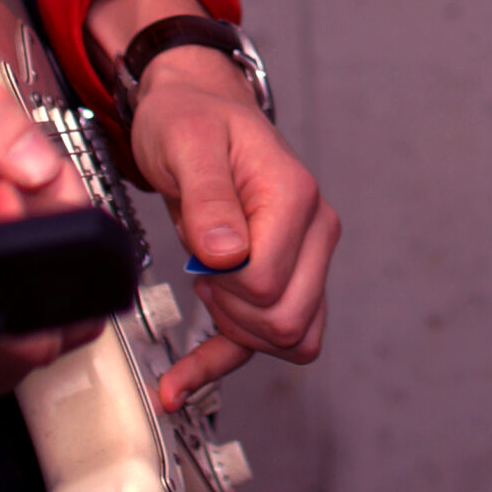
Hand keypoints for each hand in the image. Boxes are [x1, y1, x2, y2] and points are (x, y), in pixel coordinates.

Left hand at [119, 39, 339, 412]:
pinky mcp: (281, 277)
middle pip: (289, 321)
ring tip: (204, 291)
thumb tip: (226, 255)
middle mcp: (313, 232)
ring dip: (240, 331)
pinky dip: (222, 364)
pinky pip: (271, 340)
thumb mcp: (186, 142)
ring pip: (294, 338)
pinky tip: (179, 383)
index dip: (223, 280)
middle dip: (233, 311)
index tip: (197, 248)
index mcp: (295, 198)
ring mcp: (303, 259)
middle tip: (199, 268)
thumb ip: (207, 196)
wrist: (192, 107)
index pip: (268, 283)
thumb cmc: (190, 117)